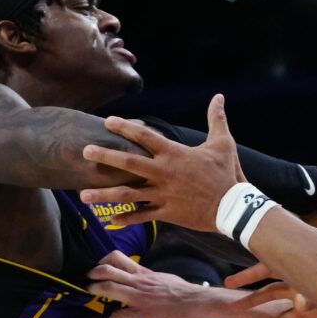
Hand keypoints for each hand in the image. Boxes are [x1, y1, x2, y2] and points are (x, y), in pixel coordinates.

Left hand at [81, 94, 243, 230]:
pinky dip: (126, 219)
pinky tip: (110, 221)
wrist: (234, 207)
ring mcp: (163, 195)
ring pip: (128, 195)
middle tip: (85, 151)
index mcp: (174, 154)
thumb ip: (216, 119)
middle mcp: (164, 173)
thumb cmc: (227, 174)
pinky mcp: (167, 213)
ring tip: (83, 196)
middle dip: (104, 157)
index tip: (107, 121)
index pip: (145, 137)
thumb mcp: (223, 144)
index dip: (125, 127)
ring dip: (104, 195)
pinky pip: (142, 216)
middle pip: (128, 164)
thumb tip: (219, 96)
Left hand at [87, 251, 235, 317]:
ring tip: (92, 294)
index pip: (119, 259)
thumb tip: (151, 285)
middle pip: (108, 268)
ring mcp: (140, 298)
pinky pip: (118, 316)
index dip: (104, 262)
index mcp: (146, 274)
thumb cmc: (190, 295)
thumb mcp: (169, 281)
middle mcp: (140, 282)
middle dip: (93, 273)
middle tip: (89, 279)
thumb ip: (154, 281)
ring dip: (95, 290)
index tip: (99, 268)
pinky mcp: (142, 314)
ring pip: (108, 287)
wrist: (202, 304)